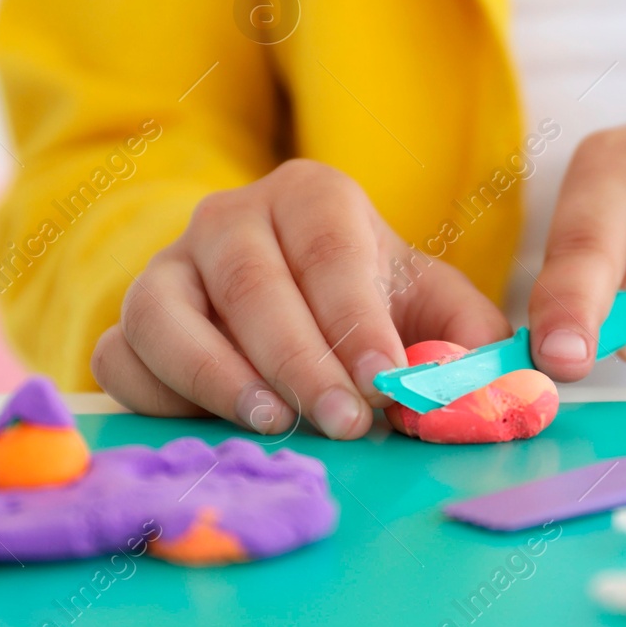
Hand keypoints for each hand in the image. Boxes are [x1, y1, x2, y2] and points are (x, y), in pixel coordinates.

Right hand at [91, 160, 510, 437]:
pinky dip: (154, 396)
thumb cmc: (377, 307)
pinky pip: (120, 355)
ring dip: (216, 375)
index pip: (331, 253)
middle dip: (300, 360)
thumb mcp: (437, 309)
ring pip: (166, 313)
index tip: (386, 383)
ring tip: (274, 424)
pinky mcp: (129, 321)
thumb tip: (504, 397)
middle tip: (344, 425)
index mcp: (313, 198)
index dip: (356, 320)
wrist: (299, 300)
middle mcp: (230, 219)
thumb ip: (473, 345)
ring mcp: (168, 267)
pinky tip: (211, 429)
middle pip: (250, 282)